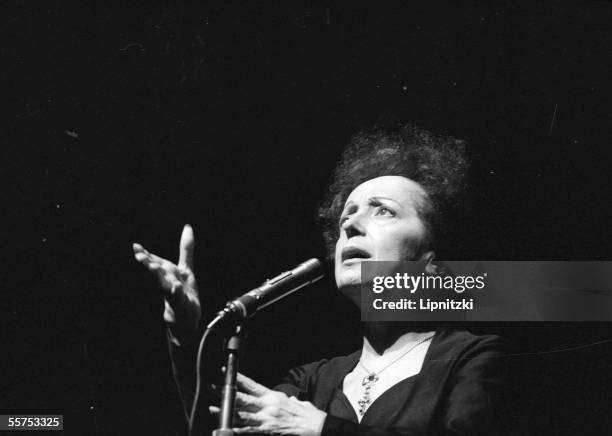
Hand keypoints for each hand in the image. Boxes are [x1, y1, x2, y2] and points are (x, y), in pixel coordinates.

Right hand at [133, 224, 200, 344]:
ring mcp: (176, 298)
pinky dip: (177, 294)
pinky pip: (179, 301)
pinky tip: (176, 288)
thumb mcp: (187, 270)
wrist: (186, 324)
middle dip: (149, 263)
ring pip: (166, 286)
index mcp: (169, 276)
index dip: (147, 255)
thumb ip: (186, 250)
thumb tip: (187, 227)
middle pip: (159, 273)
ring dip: (160, 277)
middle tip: (139, 255)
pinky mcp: (183, 308)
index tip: (135, 246)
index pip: (157, 263)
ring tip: (154, 267)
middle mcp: (170, 286)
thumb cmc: (185, 296)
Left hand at [210, 373, 326, 435]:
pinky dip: (237, 429)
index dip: (237, 378)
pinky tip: (227, 428)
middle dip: (226, 393)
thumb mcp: (293, 401)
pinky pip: (249, 431)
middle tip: (213, 387)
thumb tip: (284, 397)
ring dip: (226, 412)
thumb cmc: (306, 414)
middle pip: (242, 398)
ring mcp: (266, 419)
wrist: (316, 426)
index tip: (225, 372)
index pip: (251, 384)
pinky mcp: (267, 431)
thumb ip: (284, 398)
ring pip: (241, 414)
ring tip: (213, 408)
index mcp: (272, 396)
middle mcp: (267, 406)